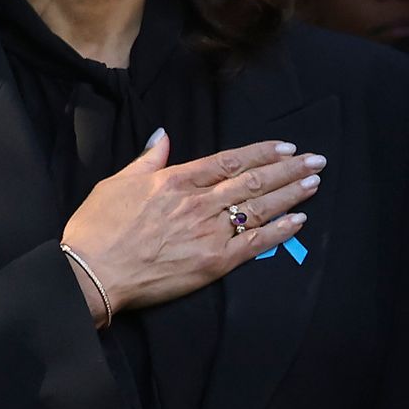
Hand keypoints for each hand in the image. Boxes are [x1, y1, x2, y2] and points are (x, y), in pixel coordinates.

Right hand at [61, 134, 321, 320]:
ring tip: (314, 182)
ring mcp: (209, 231)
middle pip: (253, 181)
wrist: (92, 272)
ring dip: (291, 194)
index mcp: (177, 180)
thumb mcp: (117, 183)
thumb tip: (163, 135)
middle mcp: (199, 202)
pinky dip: (280, 230)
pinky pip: (255, 243)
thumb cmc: (97, 228)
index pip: (230, 160)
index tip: (286, 146)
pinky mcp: (214, 261)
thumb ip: (148, 160)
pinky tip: (299, 220)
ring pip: (259, 207)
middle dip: (289, 169)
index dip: (262, 152)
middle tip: (317, 160)